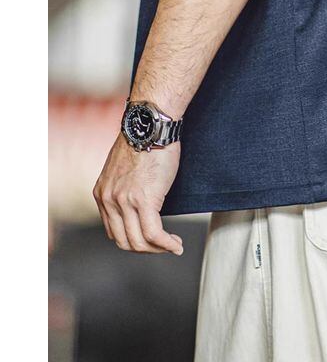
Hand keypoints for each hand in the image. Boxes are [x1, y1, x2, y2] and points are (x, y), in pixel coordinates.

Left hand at [93, 133, 182, 254]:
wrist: (152, 125)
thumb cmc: (146, 139)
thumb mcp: (125, 166)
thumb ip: (125, 186)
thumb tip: (139, 198)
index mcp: (103, 193)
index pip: (112, 230)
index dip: (132, 240)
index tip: (149, 240)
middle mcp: (109, 200)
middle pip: (123, 241)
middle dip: (145, 249)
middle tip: (162, 247)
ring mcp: (125, 202)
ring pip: (139, 241)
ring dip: (157, 249)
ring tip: (173, 245)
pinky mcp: (144, 200)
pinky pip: (154, 233)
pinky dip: (166, 243)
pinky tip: (176, 244)